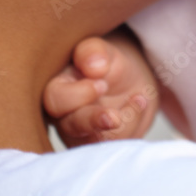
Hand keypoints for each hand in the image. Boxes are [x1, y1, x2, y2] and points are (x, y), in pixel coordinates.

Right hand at [44, 30, 158, 146]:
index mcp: (57, 89)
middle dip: (94, 121)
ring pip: (97, 140)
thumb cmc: (107, 63)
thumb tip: (94, 67)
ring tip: (139, 97)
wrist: (128, 81)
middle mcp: (64, 117)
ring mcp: (82, 136)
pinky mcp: (101, 146)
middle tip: (115, 115)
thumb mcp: (102, 49)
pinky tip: (140, 101)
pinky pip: (117, 144)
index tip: (101, 83)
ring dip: (123, 122)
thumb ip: (93, 51)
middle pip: (71, 127)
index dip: (78, 94)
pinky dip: (134, 124)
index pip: (55, 99)